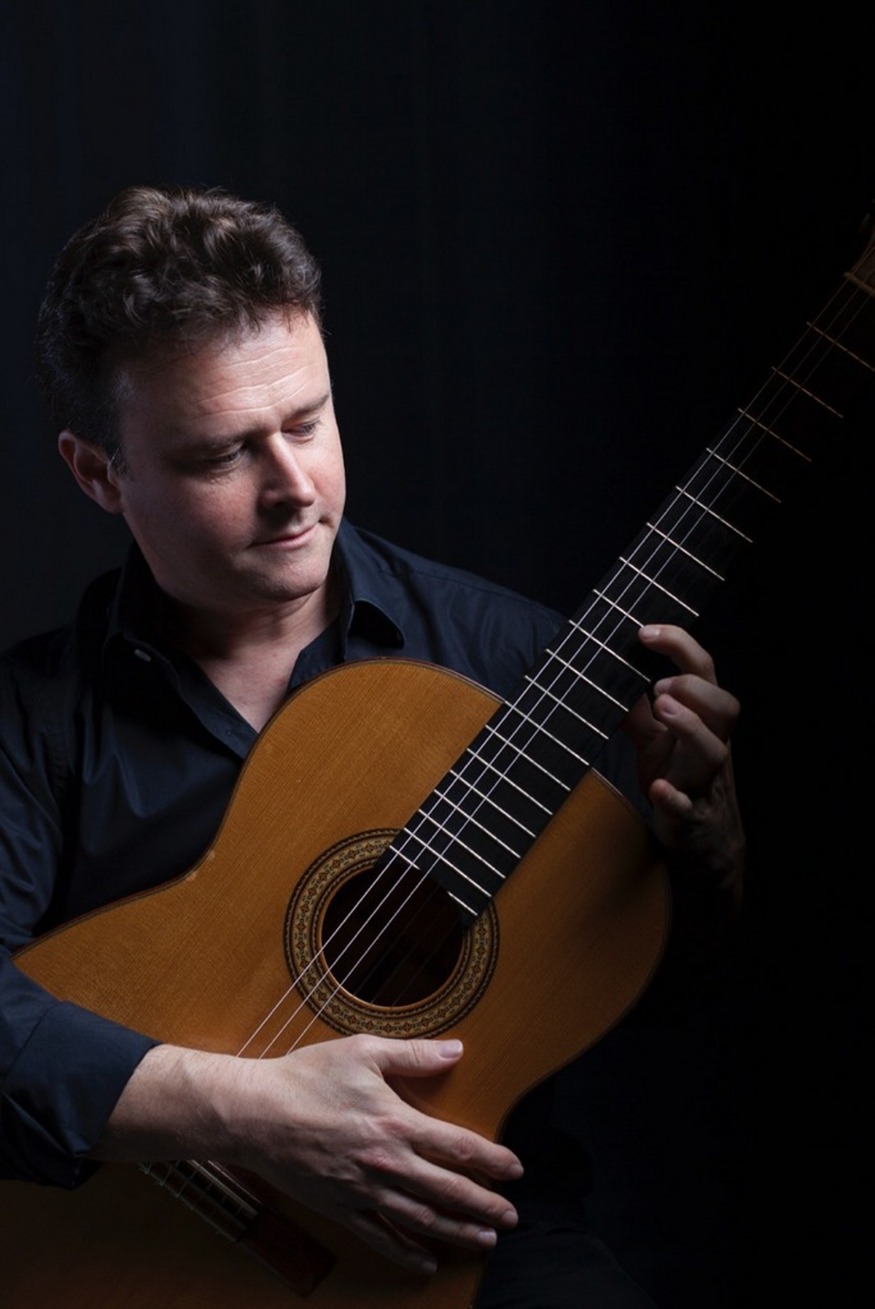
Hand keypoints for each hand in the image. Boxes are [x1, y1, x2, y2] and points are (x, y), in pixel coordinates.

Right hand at [100, 1034, 520, 1276]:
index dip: (493, 1161)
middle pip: (449, 1192)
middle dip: (486, 1206)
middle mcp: (387, 1163)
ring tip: (485, 1240)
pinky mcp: (341, 1207)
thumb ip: (414, 1054)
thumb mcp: (364, 1051)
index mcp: (397, 1123)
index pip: (460, 1148)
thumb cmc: (307, 1076)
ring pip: (422, 1220)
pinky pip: (381, 1236)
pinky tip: (426, 1262)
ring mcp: (364, 1191)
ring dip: (458, 1232)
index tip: (515, 1170)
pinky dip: (406, 1252)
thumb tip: (457, 1049)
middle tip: (511, 1217)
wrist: (255, 1114)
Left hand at [624, 624, 743, 905]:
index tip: (645, 631)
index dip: (680, 646)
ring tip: (663, 705)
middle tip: (661, 685)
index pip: (704, 674)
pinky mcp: (691, 819)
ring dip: (690, 727)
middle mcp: (711, 748)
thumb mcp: (656, 743)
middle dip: (696, 690)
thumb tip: (610, 673)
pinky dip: (673, 797)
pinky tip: (657, 787)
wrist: (704, 844)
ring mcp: (704, 784)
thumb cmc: (679, 782)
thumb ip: (639, 711)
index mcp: (703, 722)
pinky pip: (688, 808)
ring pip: (714, 752)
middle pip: (725, 709)